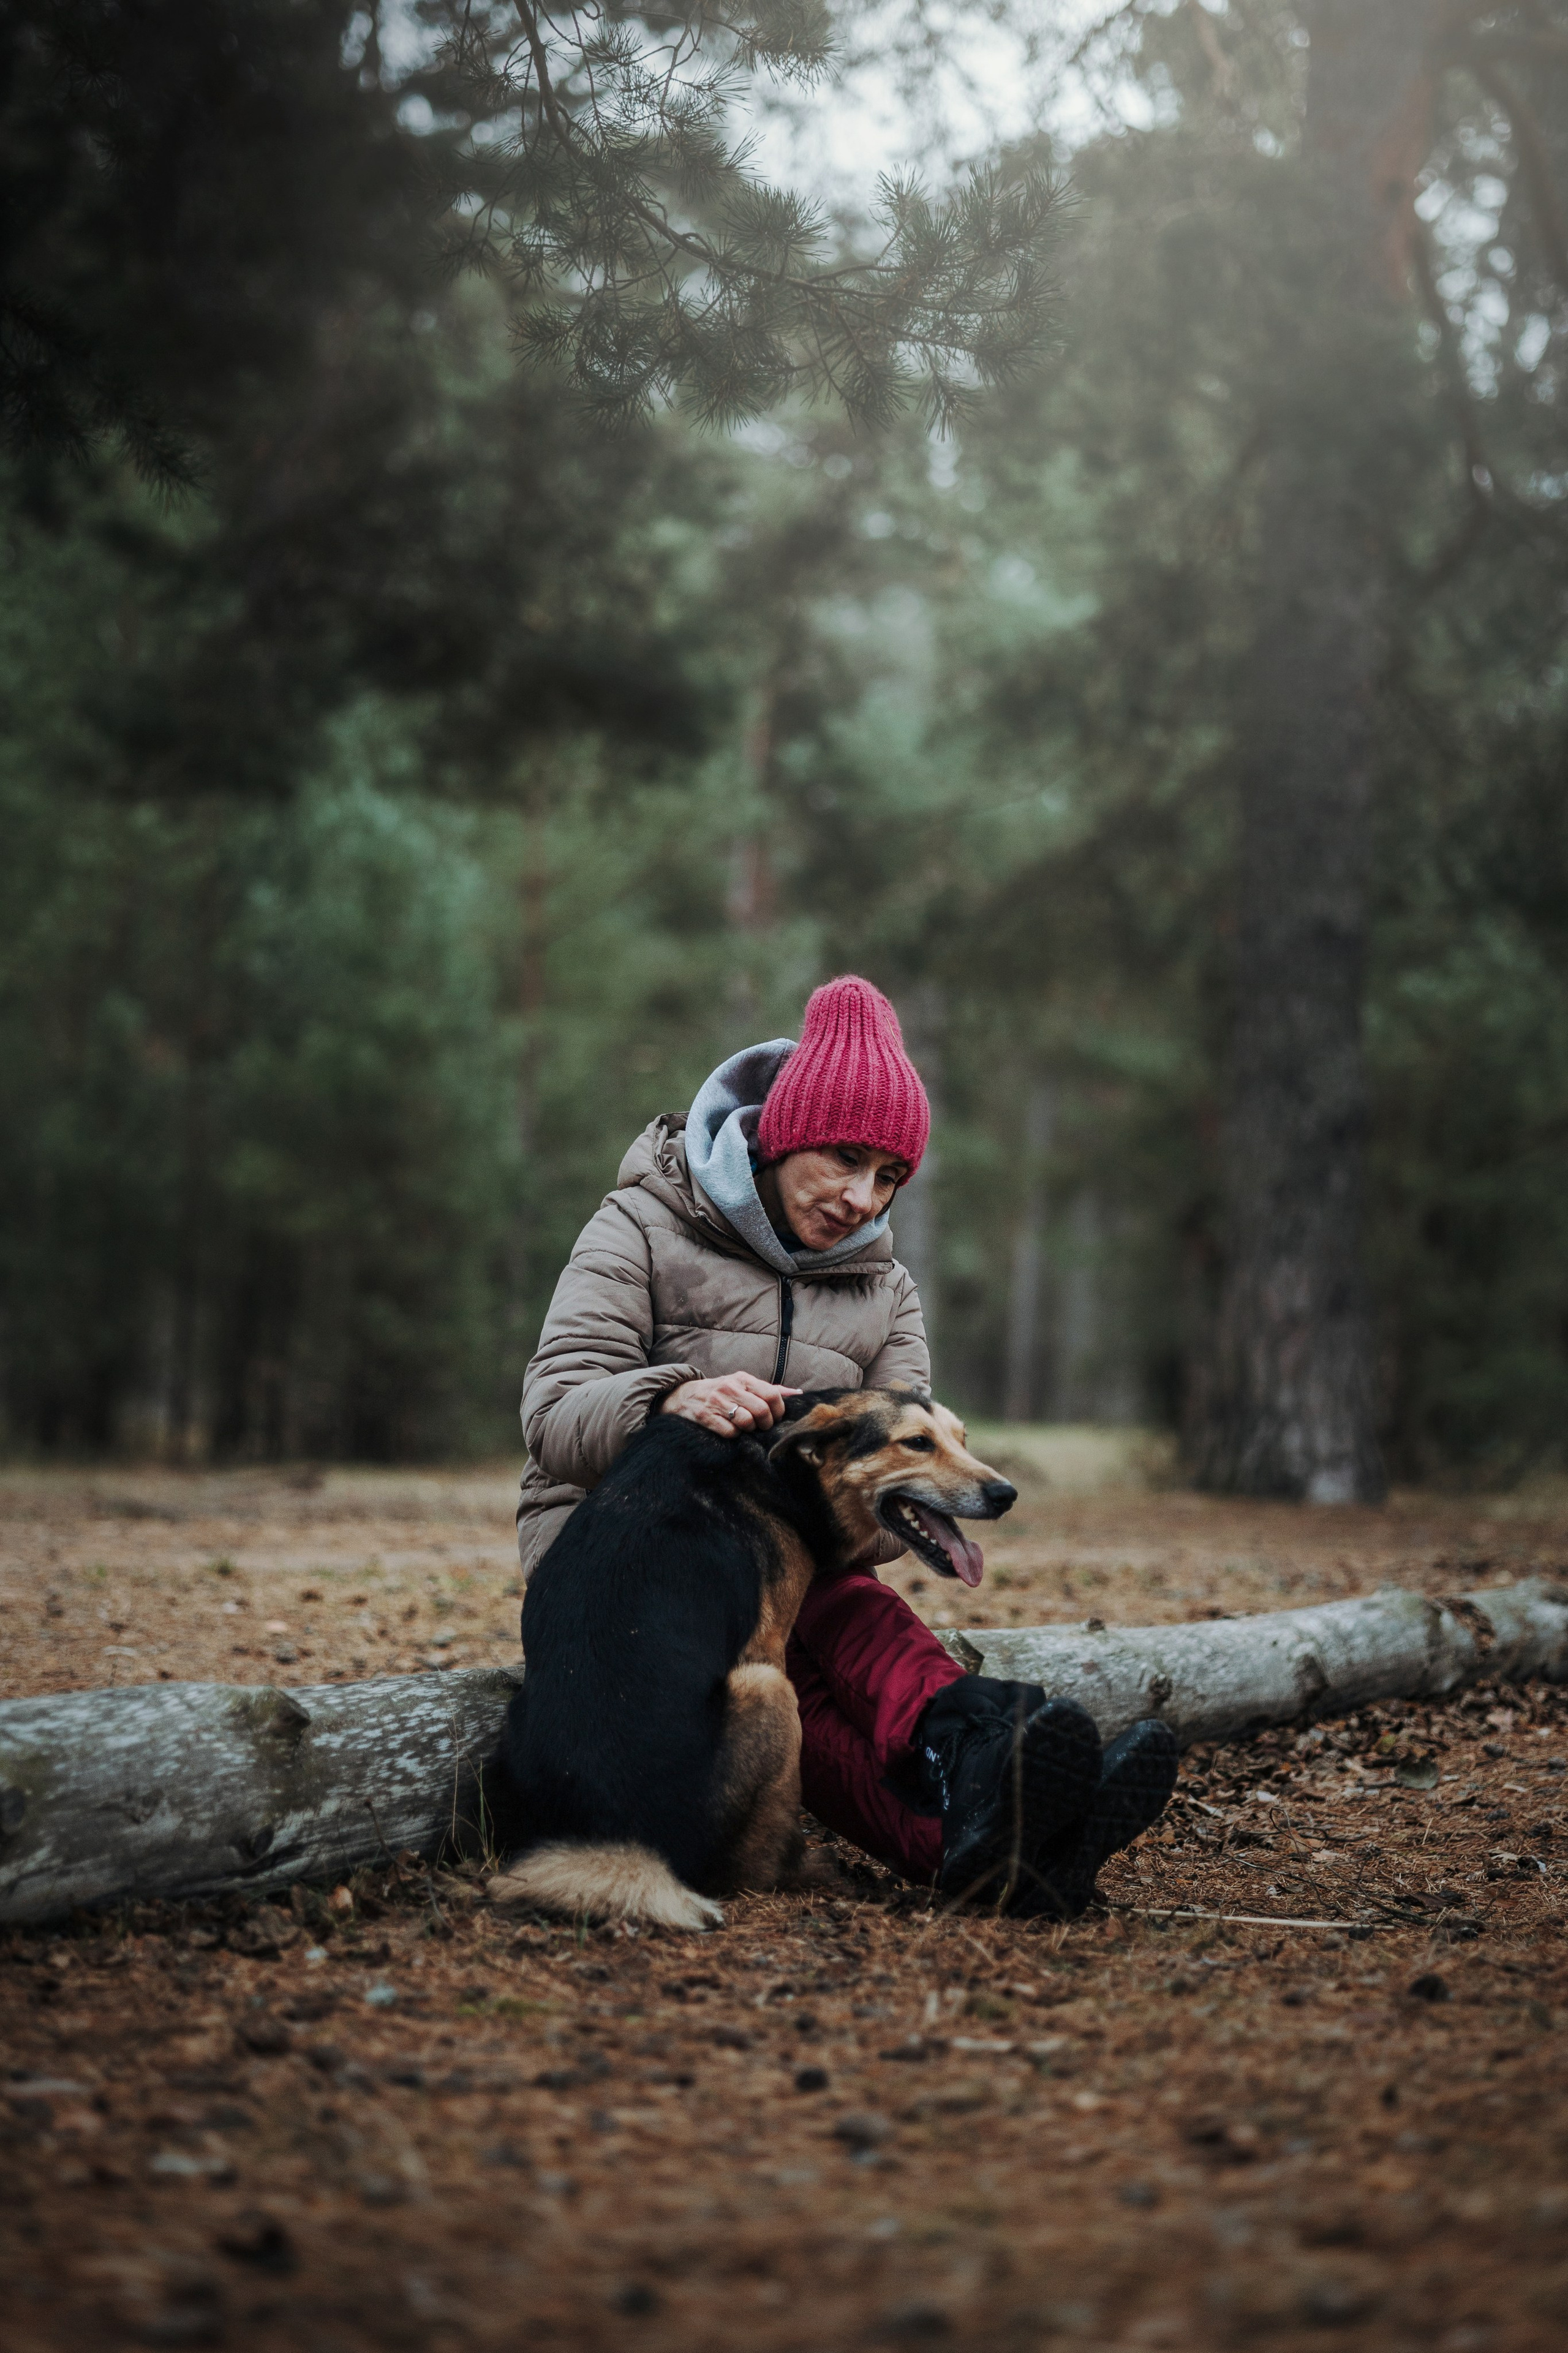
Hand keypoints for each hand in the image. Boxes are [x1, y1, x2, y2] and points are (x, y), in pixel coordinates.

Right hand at [660, 1372, 800, 1437]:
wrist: (684, 1396)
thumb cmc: (721, 1392)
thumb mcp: (743, 1384)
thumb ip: (769, 1389)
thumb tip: (798, 1393)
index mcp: (743, 1378)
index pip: (772, 1394)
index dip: (778, 1411)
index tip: (775, 1419)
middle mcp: (730, 1387)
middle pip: (762, 1410)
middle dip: (765, 1424)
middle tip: (761, 1427)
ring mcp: (717, 1402)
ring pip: (746, 1422)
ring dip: (749, 1430)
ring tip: (745, 1428)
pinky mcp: (705, 1416)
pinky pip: (730, 1432)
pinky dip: (733, 1435)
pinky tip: (730, 1430)